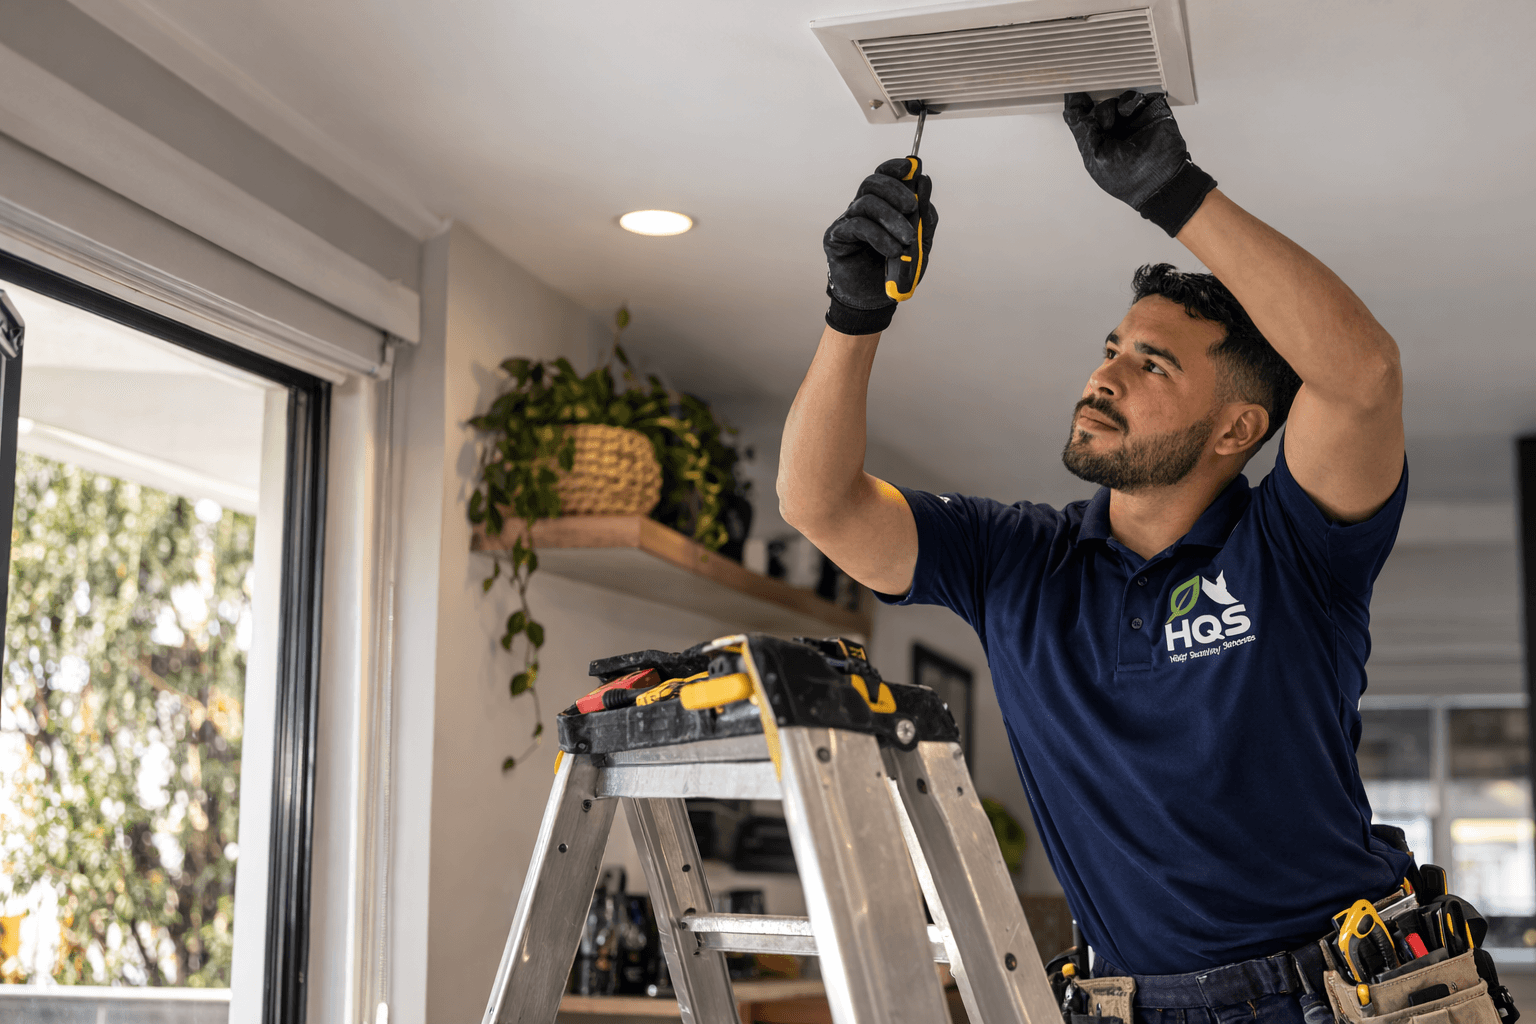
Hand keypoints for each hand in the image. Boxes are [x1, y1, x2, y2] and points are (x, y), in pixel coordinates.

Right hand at [823, 158, 937, 335]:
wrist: (877, 301)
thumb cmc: (895, 271)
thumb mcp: (919, 243)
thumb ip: (924, 217)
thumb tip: (924, 186)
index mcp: (882, 206)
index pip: (884, 177)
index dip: (895, 167)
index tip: (911, 167)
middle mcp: (862, 209)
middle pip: (873, 183)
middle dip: (895, 190)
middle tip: (911, 206)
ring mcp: (847, 221)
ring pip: (866, 203)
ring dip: (891, 219)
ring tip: (906, 239)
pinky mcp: (836, 237)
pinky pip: (857, 226)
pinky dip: (879, 236)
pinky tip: (893, 250)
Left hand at [1063, 90, 1215, 236]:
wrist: (1161, 179)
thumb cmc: (1128, 179)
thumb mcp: (1094, 156)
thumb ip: (1081, 131)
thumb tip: (1070, 112)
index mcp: (1100, 143)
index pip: (1085, 119)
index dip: (1077, 106)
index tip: (1074, 93)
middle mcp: (1116, 131)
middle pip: (1099, 106)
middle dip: (1099, 111)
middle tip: (1105, 124)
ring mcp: (1134, 121)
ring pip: (1117, 99)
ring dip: (1113, 108)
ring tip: (1119, 121)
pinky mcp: (1151, 112)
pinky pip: (1137, 97)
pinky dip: (1131, 102)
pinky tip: (1130, 112)